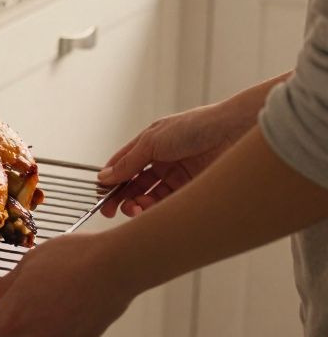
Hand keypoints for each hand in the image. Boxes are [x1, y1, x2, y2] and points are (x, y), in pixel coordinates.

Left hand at [0, 232, 136, 336]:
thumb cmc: (70, 260)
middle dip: (3, 326)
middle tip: (13, 299)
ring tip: (50, 292)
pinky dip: (60, 323)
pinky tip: (71, 300)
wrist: (115, 266)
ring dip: (34, 323)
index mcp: (11, 318)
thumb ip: (0, 288)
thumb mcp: (25, 266)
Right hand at [97, 104, 249, 217]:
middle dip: (123, 197)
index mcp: (150, 145)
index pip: (124, 166)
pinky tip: (150, 210)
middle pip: (135, 184)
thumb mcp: (152, 141)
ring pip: (150, 196)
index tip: (102, 196)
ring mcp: (178, 175)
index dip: (111, 181)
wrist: (233, 132)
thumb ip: (128, 162)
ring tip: (135, 208)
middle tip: (113, 210)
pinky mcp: (193, 188)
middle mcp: (163, 160)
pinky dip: (156, 209)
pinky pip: (169, 203)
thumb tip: (106, 176)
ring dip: (138, 204)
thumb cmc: (196, 126)